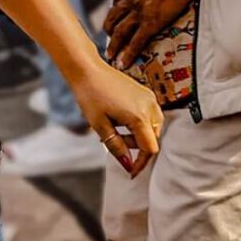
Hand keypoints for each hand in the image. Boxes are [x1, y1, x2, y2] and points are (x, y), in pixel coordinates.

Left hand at [69, 60, 163, 177]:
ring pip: (153, 127)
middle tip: (116, 142)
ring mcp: (149, 98)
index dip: (141, 163)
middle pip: (153, 139)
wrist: (87, 69)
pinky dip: (139, 123)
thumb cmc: (90, 95)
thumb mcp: (100, 126)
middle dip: (137, 147)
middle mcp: (150, 106)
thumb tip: (128, 164)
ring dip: (138, 135)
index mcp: (139, 117)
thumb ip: (116, 147)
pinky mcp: (146, 92)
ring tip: (116, 130)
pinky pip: (150, 115)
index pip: (150, 149)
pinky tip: (121, 119)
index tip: (130, 171)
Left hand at [103, 0, 201, 69]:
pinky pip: (136, 42)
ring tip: (111, 55)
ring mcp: (139, 11)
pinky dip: (128, 54)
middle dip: (109, 28)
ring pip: (120, 31)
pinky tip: (124, 63)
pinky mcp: (151, 22)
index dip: (116, 7)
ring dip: (114, 45)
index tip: (114, 14)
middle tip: (107, 38)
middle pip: (114, 16)